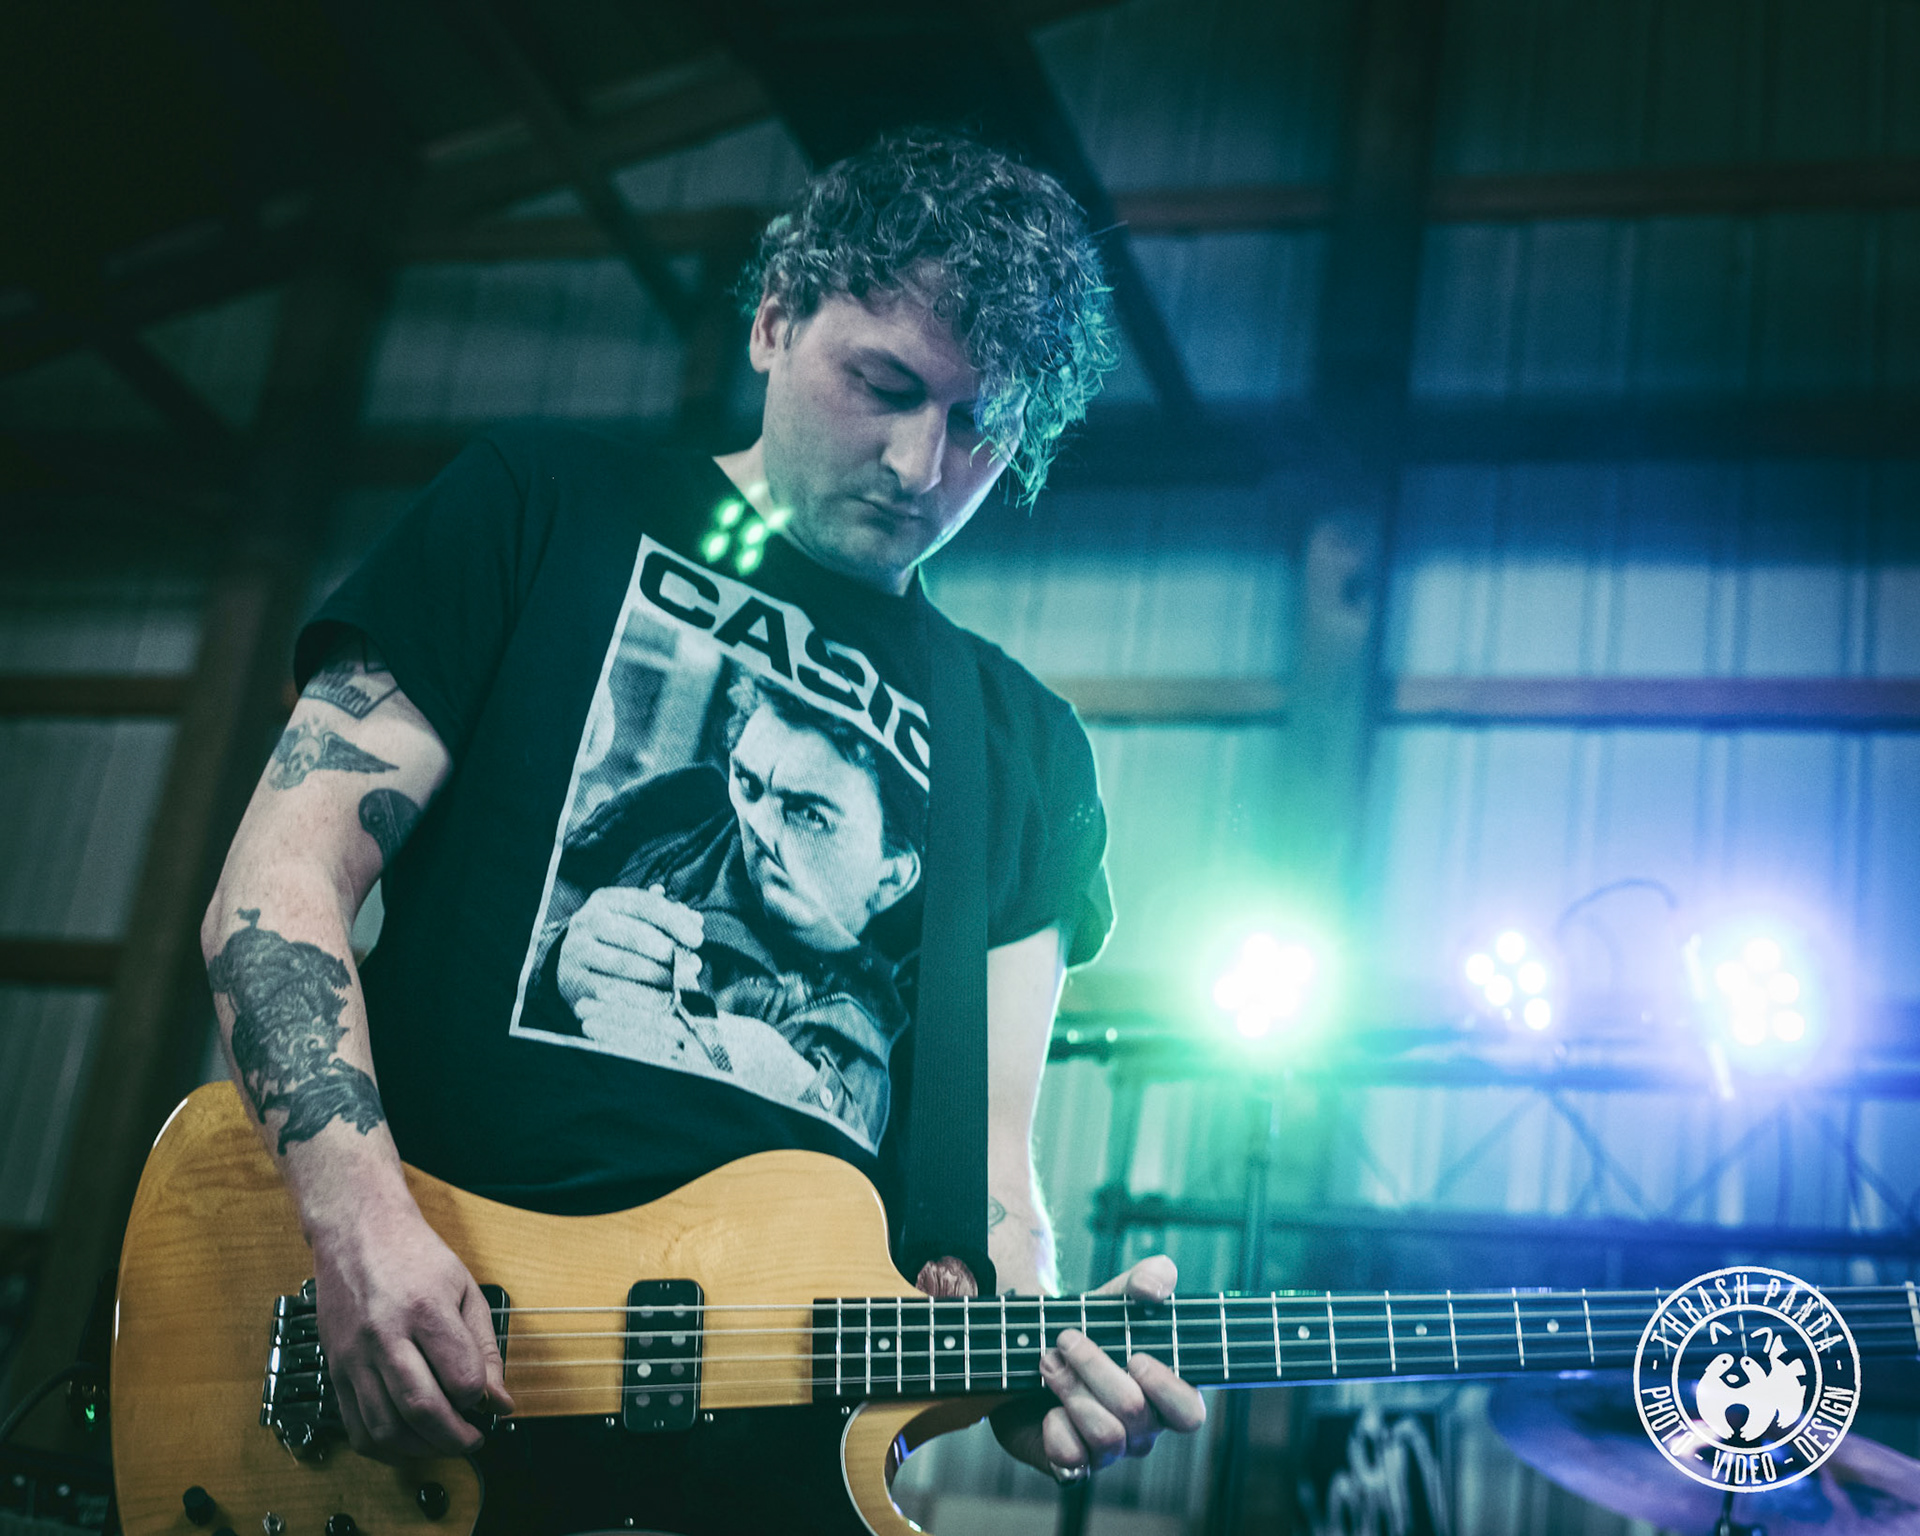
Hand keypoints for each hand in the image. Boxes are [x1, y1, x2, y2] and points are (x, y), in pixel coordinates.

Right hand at [310, 1192, 514, 1462]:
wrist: (357, 1232)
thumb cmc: (415, 1257)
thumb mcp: (465, 1290)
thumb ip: (484, 1349)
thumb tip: (499, 1401)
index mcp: (425, 1309)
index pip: (460, 1377)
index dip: (480, 1399)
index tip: (488, 1400)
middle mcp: (385, 1336)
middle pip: (421, 1409)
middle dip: (455, 1438)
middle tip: (473, 1439)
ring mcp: (354, 1356)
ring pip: (385, 1427)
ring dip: (421, 1449)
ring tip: (443, 1442)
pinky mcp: (335, 1369)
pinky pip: (354, 1426)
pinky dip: (384, 1446)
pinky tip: (407, 1441)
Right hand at [557, 884, 703, 1015]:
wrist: (572, 966)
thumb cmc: (617, 941)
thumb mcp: (636, 921)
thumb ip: (666, 918)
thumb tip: (695, 920)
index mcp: (606, 899)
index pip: (645, 904)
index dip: (674, 921)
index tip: (698, 940)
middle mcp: (586, 920)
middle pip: (636, 935)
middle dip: (670, 952)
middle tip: (693, 967)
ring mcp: (576, 950)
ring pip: (625, 964)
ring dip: (659, 977)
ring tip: (682, 986)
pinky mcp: (573, 980)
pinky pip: (612, 991)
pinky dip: (641, 998)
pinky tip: (662, 1003)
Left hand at [991, 1256, 1206, 1480]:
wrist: (1033, 1347)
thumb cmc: (1090, 1326)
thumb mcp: (1118, 1295)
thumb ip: (1149, 1277)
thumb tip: (1154, 1289)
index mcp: (1164, 1395)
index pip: (1190, 1414)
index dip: (1166, 1389)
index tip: (1135, 1356)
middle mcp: (1142, 1430)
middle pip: (1133, 1412)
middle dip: (1094, 1367)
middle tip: (1066, 1339)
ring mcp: (1109, 1452)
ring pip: (1105, 1434)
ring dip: (1070, 1389)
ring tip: (1047, 1362)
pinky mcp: (1071, 1463)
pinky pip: (1071, 1458)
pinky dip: (1054, 1427)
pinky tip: (1046, 1407)